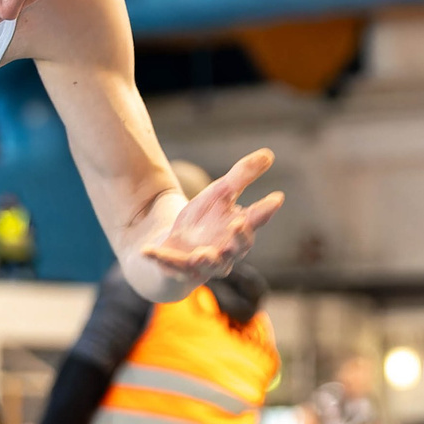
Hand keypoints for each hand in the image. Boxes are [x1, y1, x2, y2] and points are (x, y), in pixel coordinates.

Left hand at [139, 148, 282, 289]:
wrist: (175, 247)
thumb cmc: (204, 222)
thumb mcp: (220, 193)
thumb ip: (242, 176)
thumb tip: (269, 153)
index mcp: (238, 232)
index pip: (256, 221)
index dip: (265, 210)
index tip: (277, 197)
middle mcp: (225, 252)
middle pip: (237, 248)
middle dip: (239, 239)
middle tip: (240, 224)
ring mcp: (202, 265)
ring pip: (208, 266)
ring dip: (206, 261)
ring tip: (203, 254)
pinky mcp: (178, 270)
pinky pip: (170, 266)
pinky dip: (160, 259)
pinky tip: (147, 251)